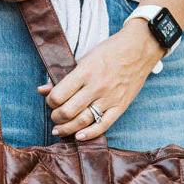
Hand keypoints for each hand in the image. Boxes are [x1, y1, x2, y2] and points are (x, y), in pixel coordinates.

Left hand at [38, 20, 164, 139]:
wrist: (140, 48)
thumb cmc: (111, 51)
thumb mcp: (85, 58)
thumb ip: (65, 77)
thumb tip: (42, 90)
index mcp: (85, 72)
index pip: (58, 96)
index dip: (50, 101)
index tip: (51, 101)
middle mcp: (96, 87)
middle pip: (67, 111)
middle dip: (56, 117)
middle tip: (55, 116)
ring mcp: (109, 98)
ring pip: (82, 121)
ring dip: (66, 128)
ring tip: (59, 129)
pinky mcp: (120, 106)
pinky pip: (102, 126)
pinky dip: (88, 134)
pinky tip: (78, 136)